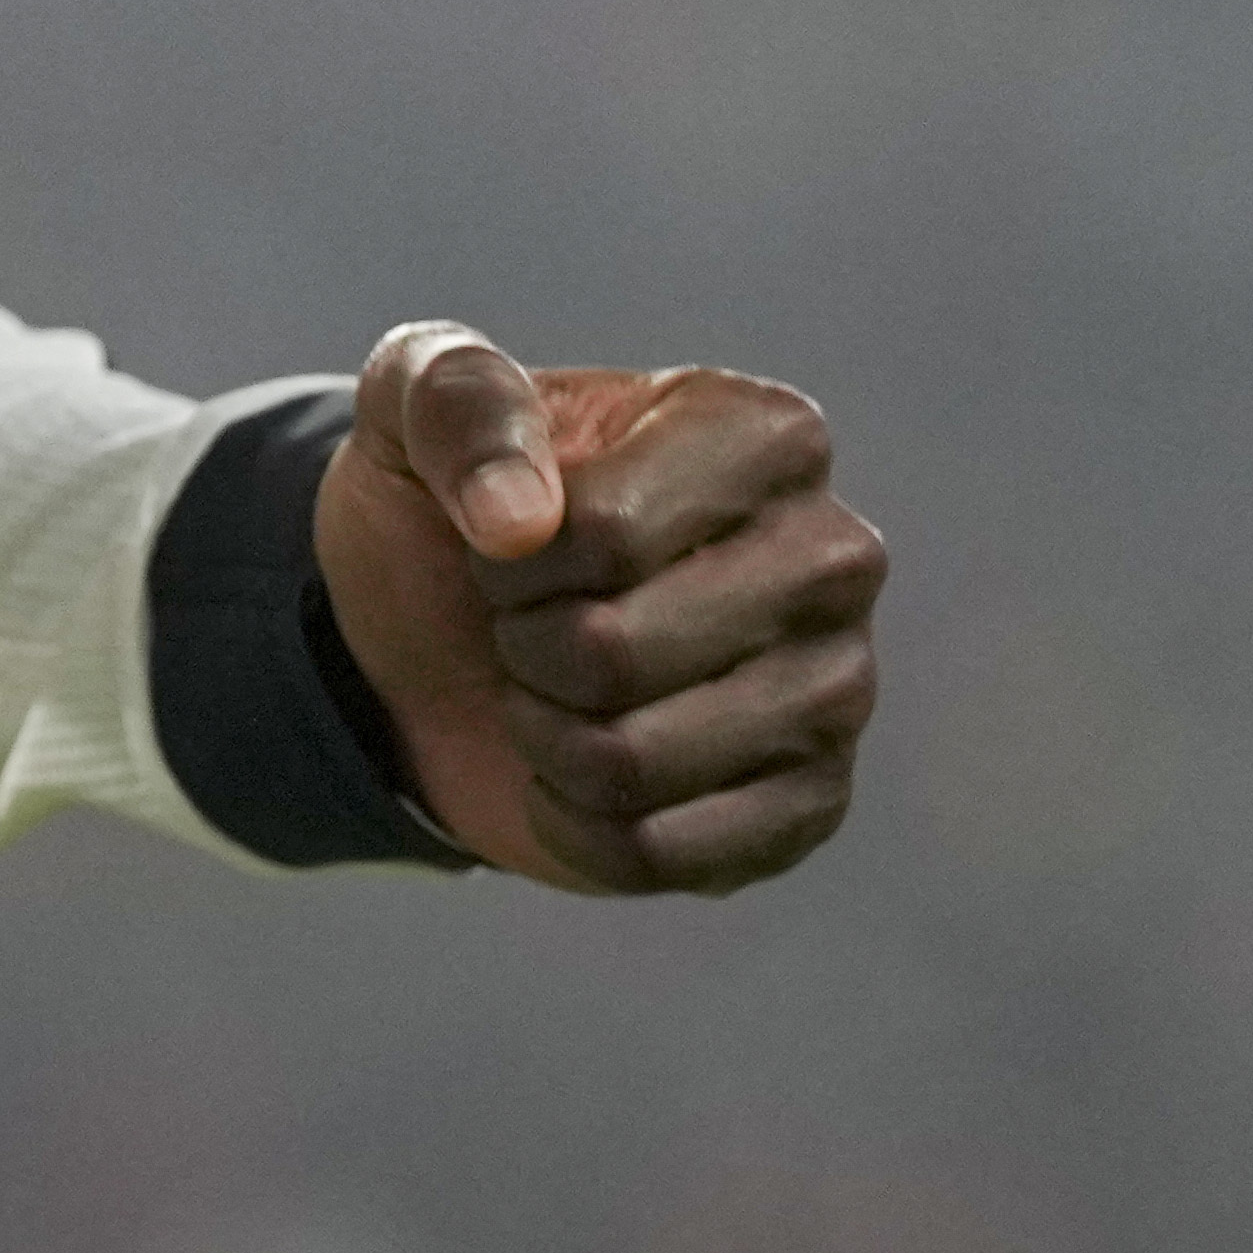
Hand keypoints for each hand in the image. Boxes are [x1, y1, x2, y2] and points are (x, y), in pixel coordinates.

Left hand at [311, 322, 885, 896]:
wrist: (452, 634)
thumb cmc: (458, 498)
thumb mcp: (416, 402)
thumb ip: (456, 403)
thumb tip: (519, 520)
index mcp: (767, 436)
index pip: (606, 533)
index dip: (512, 558)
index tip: (511, 537)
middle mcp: (832, 557)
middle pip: (616, 655)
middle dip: (525, 650)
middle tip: (528, 622)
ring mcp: (835, 689)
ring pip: (632, 764)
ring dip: (545, 739)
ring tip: (557, 688)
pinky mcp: (811, 806)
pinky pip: (654, 850)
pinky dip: (575, 823)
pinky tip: (582, 771)